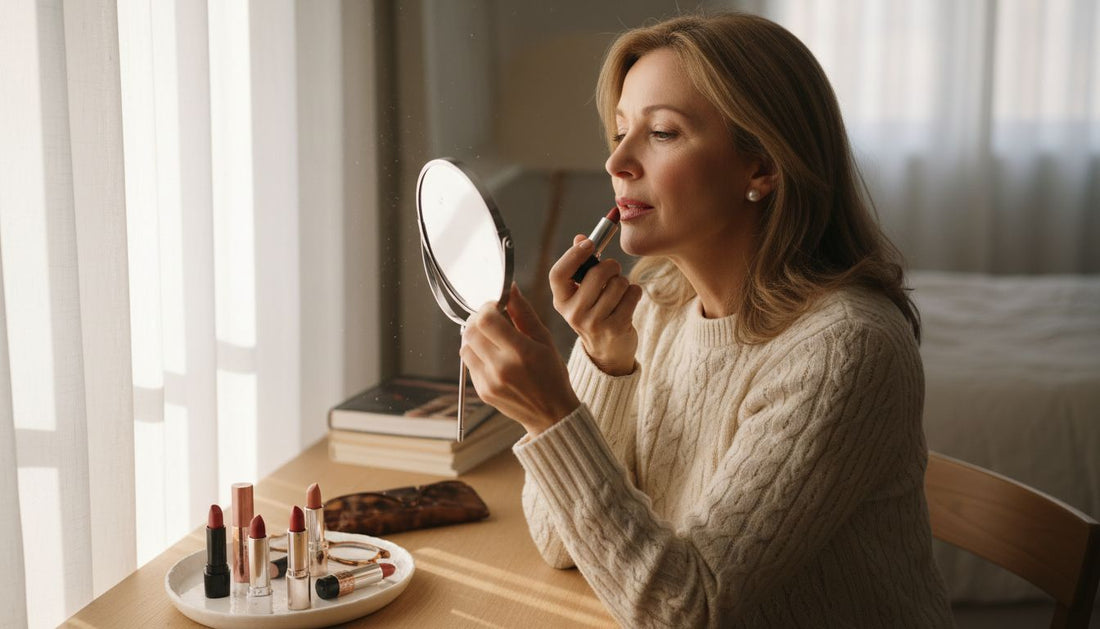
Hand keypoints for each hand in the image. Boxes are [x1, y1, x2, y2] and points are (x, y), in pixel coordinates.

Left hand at [460, 283, 580, 435]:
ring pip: (465, 347)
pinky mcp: (482, 392)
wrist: (551, 414)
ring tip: (491, 338)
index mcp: (521, 352)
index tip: (496, 306)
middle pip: (471, 331)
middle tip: (491, 319)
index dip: (487, 307)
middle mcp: (502, 368)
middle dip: (478, 319)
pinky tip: (492, 356)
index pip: (487, 319)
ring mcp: (489, 382)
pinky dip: (476, 354)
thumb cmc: (552, 374)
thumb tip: (510, 289)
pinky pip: (469, 364)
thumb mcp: (545, 340)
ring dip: (474, 336)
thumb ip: (524, 313)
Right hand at [549, 235, 642, 375]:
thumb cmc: (595, 312)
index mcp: (561, 301)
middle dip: (611, 266)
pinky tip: (628, 301)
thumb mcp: (581, 292)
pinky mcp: (615, 328)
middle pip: (596, 274)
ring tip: (619, 292)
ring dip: (624, 282)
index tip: (589, 243)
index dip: (573, 255)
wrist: (607, 352)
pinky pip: (632, 294)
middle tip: (613, 270)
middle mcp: (573, 313)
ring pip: (618, 283)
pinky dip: (634, 292)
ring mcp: (594, 323)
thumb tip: (580, 238)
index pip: (558, 274)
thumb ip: (580, 265)